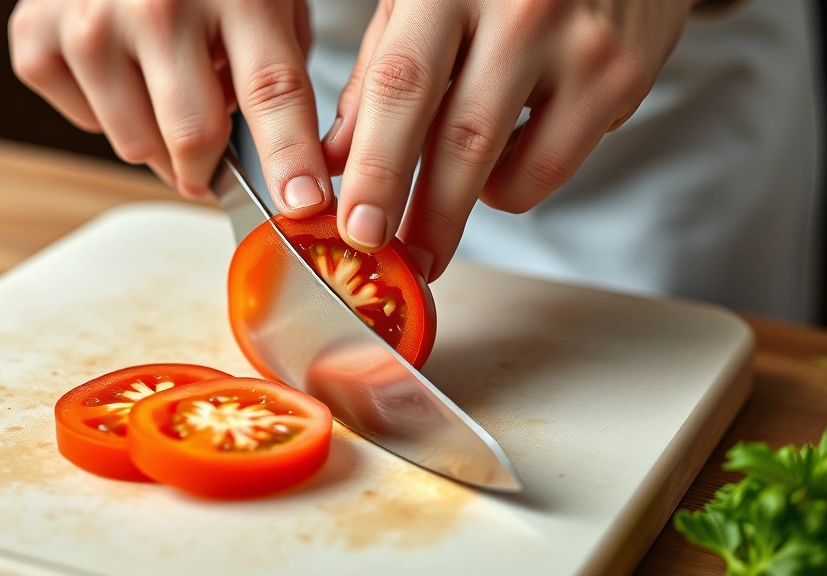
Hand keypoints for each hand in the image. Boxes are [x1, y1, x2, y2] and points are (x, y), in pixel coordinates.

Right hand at [8, 0, 332, 216]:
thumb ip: (279, 67)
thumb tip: (288, 165)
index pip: (271, 89)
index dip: (289, 156)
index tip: (301, 205)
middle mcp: (157, 6)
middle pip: (194, 137)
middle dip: (210, 172)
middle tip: (212, 169)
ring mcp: (91, 24)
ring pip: (137, 146)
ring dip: (160, 142)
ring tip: (165, 91)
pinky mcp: (36, 41)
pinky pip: (88, 125)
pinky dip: (109, 113)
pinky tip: (120, 69)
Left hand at [322, 0, 698, 280]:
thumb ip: (379, 71)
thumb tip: (335, 159)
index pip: (401, 87)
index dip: (375, 168)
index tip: (357, 229)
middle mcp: (521, 9)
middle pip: (460, 140)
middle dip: (424, 218)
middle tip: (400, 262)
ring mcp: (581, 45)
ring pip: (511, 168)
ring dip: (465, 209)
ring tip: (443, 205)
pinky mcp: (624, 76)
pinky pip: (554, 167)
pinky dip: (514, 182)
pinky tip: (501, 155)